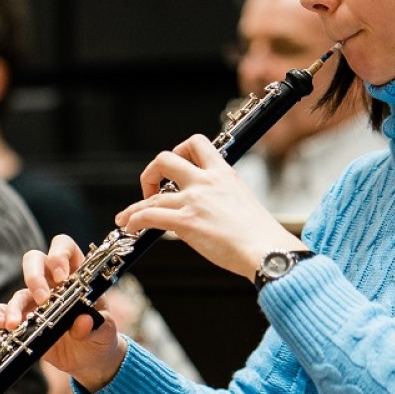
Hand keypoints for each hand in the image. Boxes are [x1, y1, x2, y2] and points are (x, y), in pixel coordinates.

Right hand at [0, 234, 127, 392]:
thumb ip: (98, 326)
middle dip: (34, 276)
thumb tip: (83, 321)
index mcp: (77, 274)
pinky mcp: (23, 319)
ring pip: (19, 290)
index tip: (61, 276)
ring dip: (15, 305)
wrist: (90, 361)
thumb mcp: (106, 331)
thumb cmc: (101, 336)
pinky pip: (2, 312)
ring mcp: (35, 300)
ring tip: (15, 324)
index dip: (59, 255)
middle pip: (35, 260)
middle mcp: (53, 282)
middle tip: (42, 298)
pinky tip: (2, 325)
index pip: (64, 247)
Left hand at [117, 135, 304, 278]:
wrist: (267, 250)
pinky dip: (134, 220)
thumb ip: (220, 198)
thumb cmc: (260, 234)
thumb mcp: (242, 201)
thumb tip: (205, 209)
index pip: (196, 143)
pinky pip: (149, 216)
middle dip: (151, 173)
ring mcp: (195, 200)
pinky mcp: (187, 221)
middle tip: (151, 190)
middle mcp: (206, 182)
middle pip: (165, 158)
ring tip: (126, 218)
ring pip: (152, 195)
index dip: (179, 150)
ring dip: (135, 206)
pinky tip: (132, 227)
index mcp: (223, 173)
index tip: (175, 169)